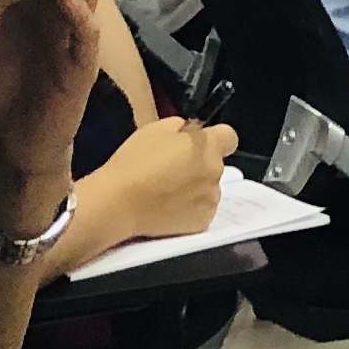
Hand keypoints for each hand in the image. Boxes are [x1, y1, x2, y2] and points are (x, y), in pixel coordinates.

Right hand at [92, 113, 238, 240]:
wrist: (119, 203)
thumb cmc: (134, 163)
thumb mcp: (156, 129)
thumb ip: (182, 126)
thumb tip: (191, 131)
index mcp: (207, 146)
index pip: (229, 136)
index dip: (215, 138)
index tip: (197, 143)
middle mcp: (215, 172)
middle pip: (215, 163)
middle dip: (199, 164)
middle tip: (171, 168)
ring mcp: (210, 199)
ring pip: (209, 187)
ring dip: (195, 186)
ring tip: (166, 190)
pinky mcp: (202, 222)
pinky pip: (202, 209)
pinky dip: (189, 208)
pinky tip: (168, 206)